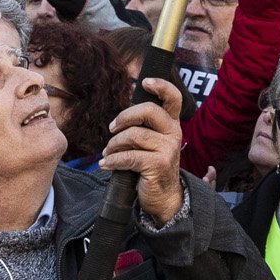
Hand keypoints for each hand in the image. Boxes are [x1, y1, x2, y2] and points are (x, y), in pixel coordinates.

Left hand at [102, 78, 187, 223]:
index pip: (173, 98)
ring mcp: (168, 149)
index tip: (144, 81)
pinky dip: (112, 160)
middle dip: (124, 117)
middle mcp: (174, 133)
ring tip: (108, 152)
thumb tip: (121, 115)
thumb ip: (144, 127)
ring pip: (133, 135)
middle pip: (148, 110)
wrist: (164, 198)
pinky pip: (129, 156)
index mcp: (172, 124)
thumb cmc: (152, 166)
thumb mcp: (152, 143)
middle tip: (112, 128)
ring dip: (114, 144)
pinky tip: (106, 164)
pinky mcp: (158, 165)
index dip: (160, 85)